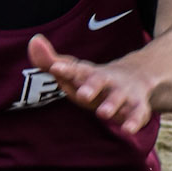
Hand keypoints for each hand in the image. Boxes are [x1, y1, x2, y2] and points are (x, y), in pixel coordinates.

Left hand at [27, 33, 154, 134]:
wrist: (136, 77)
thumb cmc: (94, 80)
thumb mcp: (74, 72)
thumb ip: (50, 61)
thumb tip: (34, 41)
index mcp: (89, 73)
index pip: (76, 69)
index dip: (66, 69)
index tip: (55, 68)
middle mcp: (107, 81)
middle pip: (99, 81)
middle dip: (91, 87)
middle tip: (82, 95)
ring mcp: (123, 93)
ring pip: (118, 98)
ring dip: (111, 105)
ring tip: (103, 114)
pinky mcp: (137, 107)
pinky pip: (138, 114)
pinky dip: (134, 121)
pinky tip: (128, 129)